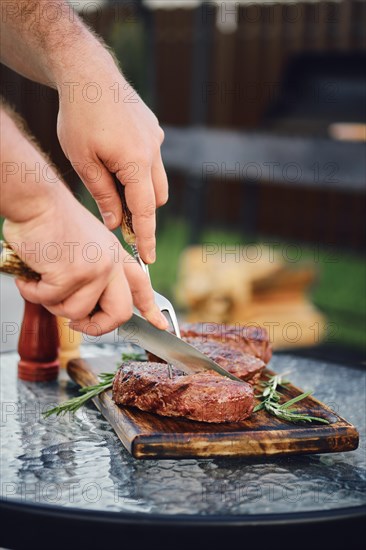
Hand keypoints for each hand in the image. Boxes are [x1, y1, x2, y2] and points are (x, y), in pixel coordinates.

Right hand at [3, 187, 167, 335]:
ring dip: (53, 304)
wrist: (36, 200)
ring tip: (40, 282)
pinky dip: (33, 292)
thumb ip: (93, 271)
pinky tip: (29, 275)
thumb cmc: (50, 219)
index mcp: (115, 254)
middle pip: (120, 313)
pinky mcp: (73, 275)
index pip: (140, 284)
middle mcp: (111, 263)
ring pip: (78, 313)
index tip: (160, 325)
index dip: (150, 308)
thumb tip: (87, 307)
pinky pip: (51, 301)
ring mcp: (96, 269)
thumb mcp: (84, 244)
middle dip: (97, 327)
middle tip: (76, 325)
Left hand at [57, 63, 167, 263]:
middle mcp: (153, 151)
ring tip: (111, 181)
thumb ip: (103, 195)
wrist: (88, 73)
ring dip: (140, 191)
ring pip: (156, 180)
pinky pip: (152, 160)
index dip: (147, 237)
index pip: (145, 211)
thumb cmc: (79, 117)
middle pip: (155, 198)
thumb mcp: (83, 161)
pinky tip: (115, 156)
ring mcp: (156, 139)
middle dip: (141, 212)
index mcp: (136, 162)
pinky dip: (139, 170)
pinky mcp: (153, 129)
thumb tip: (115, 223)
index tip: (150, 258)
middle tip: (116, 215)